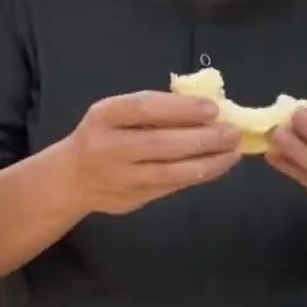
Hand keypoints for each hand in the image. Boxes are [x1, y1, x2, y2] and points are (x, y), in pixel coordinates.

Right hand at [65, 91, 241, 214]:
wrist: (72, 178)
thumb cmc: (104, 134)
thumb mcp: (116, 112)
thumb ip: (152, 107)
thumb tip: (206, 107)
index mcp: (104, 116)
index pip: (144, 109)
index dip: (180, 108)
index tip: (212, 108)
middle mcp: (109, 148)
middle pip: (160, 144)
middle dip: (202, 138)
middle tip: (233, 132)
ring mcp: (121, 178)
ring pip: (170, 172)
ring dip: (208, 162)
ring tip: (234, 152)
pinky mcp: (133, 199)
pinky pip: (172, 186)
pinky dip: (199, 175)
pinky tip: (219, 165)